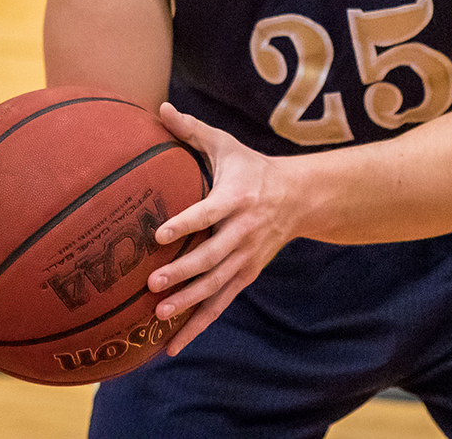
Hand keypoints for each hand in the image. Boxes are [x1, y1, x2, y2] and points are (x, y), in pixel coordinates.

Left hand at [148, 102, 304, 355]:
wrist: (299, 198)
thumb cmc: (250, 167)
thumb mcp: (226, 145)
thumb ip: (191, 131)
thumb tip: (159, 107)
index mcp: (236, 198)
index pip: (209, 212)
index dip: (186, 223)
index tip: (160, 234)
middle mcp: (243, 232)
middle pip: (212, 256)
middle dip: (183, 272)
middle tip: (152, 283)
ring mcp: (246, 258)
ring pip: (217, 285)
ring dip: (189, 302)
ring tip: (158, 314)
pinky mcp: (246, 275)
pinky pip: (220, 303)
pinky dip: (198, 325)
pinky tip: (172, 344)